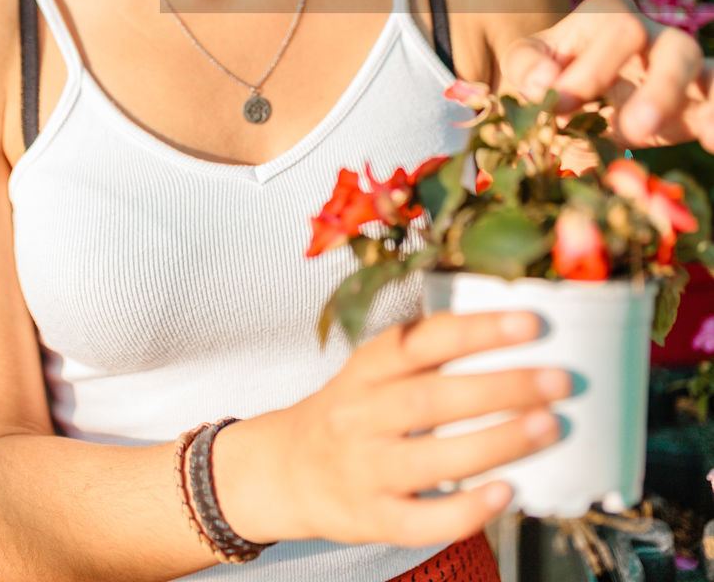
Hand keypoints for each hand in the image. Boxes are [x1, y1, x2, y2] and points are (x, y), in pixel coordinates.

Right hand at [271, 311, 569, 546]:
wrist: (284, 470)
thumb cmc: (347, 413)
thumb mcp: (370, 371)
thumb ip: (423, 356)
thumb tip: (510, 339)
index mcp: (365, 369)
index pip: (420, 341)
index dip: (474, 330)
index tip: (528, 323)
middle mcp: (360, 414)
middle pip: (432, 398)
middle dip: (502, 387)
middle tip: (557, 380)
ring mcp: (364, 469)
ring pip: (433, 456)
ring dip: (498, 441)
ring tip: (549, 427)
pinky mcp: (372, 518)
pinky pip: (423, 519)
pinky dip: (467, 508)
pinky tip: (506, 493)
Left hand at [501, 0, 713, 151]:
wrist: (574, 105)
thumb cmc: (553, 73)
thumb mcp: (526, 65)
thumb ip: (526, 67)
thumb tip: (543, 85)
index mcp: (607, 14)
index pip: (614, 28)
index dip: (591, 69)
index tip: (559, 108)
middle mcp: (650, 33)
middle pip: (668, 44)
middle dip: (653, 87)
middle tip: (630, 129)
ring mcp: (679, 66)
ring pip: (694, 65)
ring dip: (681, 99)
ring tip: (662, 136)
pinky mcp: (698, 100)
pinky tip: (711, 142)